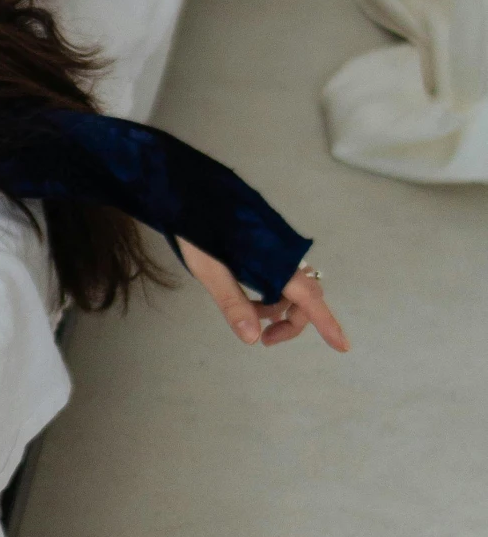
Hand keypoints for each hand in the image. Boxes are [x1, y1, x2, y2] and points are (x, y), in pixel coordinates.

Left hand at [177, 239, 348, 351]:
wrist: (192, 190)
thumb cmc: (199, 231)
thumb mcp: (210, 271)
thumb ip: (233, 304)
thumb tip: (252, 339)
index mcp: (275, 262)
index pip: (309, 299)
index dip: (327, 323)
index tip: (343, 346)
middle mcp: (284, 254)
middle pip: (304, 296)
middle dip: (292, 322)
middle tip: (266, 340)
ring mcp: (277, 248)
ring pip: (290, 287)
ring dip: (277, 308)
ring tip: (251, 316)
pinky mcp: (268, 243)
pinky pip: (279, 275)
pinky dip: (270, 293)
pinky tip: (251, 299)